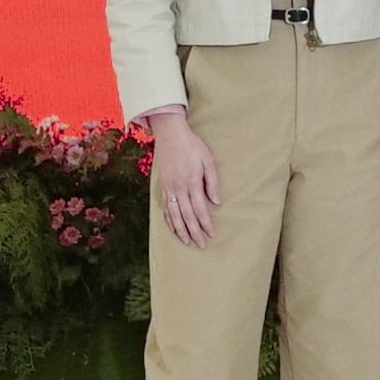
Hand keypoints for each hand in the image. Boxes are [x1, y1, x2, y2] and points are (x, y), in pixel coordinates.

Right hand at [149, 110, 218, 249]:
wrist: (170, 134)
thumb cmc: (192, 146)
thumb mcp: (208, 160)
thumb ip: (212, 182)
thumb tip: (215, 202)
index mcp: (192, 182)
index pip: (200, 209)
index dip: (206, 223)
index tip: (211, 234)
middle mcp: (179, 188)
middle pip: (187, 216)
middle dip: (194, 232)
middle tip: (201, 245)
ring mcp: (169, 188)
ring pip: (174, 215)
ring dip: (180, 230)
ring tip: (187, 242)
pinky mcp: (163, 186)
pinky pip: (166, 207)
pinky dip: (169, 220)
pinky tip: (173, 227)